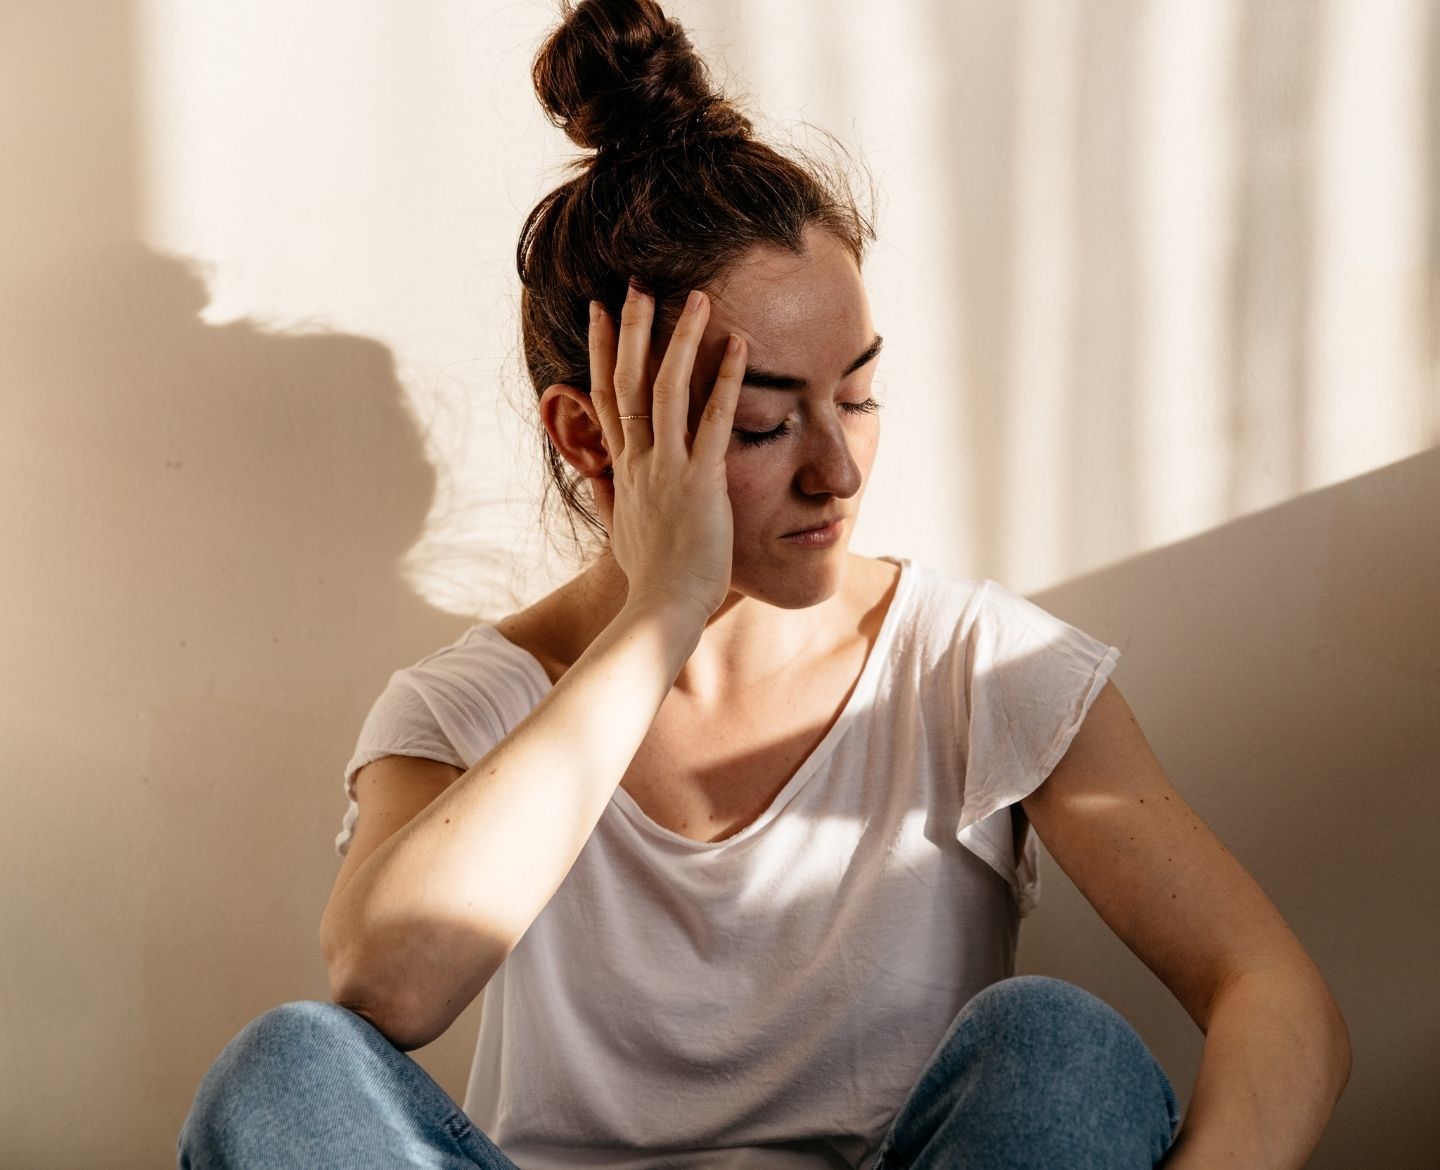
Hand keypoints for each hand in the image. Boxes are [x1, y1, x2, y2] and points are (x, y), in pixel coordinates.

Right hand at [587, 282, 746, 621]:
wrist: (661, 610)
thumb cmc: (651, 582)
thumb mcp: (624, 535)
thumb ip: (617, 505)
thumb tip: (604, 491)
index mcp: (624, 470)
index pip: (605, 398)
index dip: (600, 352)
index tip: (599, 313)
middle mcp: (638, 461)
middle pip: (625, 380)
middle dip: (629, 329)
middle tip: (635, 284)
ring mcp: (666, 469)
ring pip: (665, 389)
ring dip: (680, 339)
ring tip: (697, 297)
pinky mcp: (700, 481)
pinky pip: (714, 421)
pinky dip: (725, 380)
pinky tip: (739, 345)